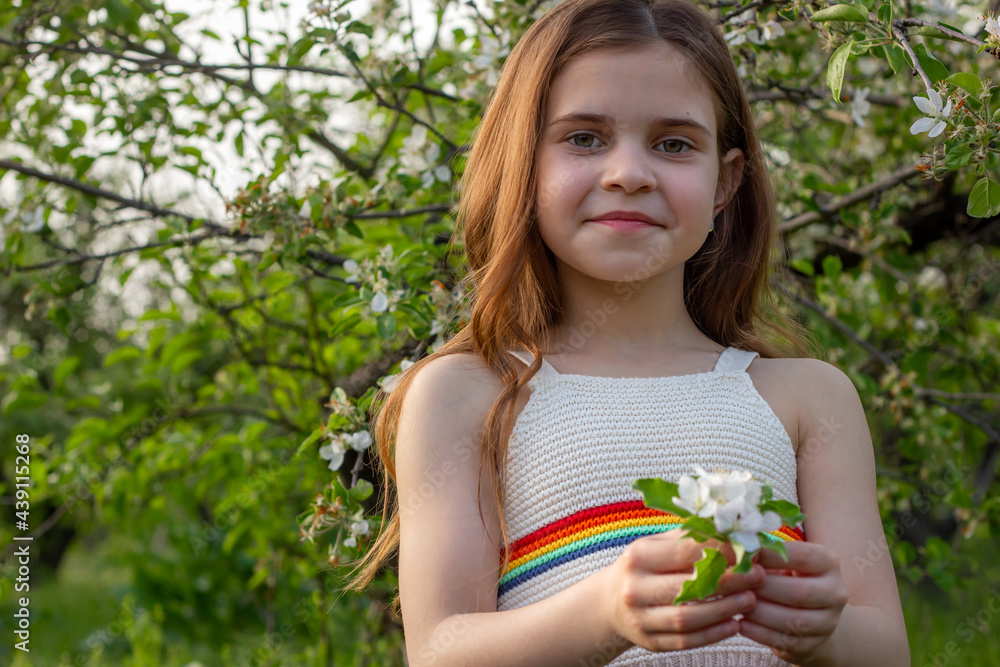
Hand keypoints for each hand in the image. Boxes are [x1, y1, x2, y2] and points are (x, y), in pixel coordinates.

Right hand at [601, 528, 765, 652]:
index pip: (684, 552)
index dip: (720, 551)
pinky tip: (734, 624)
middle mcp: (634, 587)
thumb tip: (734, 531)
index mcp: (638, 556)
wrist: (611, 601)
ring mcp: (640, 618)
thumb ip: (691, 538)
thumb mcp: (657, 545)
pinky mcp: (649, 641)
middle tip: (758, 576)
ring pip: (687, 618)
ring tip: (751, 600)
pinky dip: (713, 634)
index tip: (748, 550)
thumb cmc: (645, 567)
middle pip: (687, 586)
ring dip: (724, 610)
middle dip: (729, 582)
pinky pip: (685, 641)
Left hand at [738, 541, 848, 663]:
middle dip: (763, 588)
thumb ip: (762, 553)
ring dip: (760, 612)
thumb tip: (735, 549)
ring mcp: (828, 621)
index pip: (801, 556)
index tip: (744, 556)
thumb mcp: (781, 560)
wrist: (808, 613)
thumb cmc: (786, 576)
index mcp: (828, 562)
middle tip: (736, 584)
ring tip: (735, 604)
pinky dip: (760, 633)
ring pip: (794, 621)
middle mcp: (835, 591)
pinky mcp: (815, 644)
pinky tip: (741, 624)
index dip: (770, 556)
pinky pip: (787, 641)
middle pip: (799, 592)